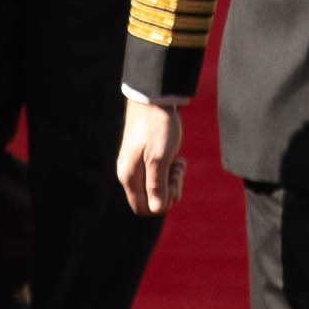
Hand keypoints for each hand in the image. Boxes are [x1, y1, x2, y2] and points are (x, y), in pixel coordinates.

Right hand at [116, 92, 185, 216]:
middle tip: (177, 170)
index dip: (161, 204)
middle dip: (169, 191)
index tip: (172, 183)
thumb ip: (156, 186)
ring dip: (172, 181)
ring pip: (157, 188)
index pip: (143, 208)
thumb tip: (157, 209)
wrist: (154, 99)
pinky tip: (177, 158)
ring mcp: (137, 166)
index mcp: (129, 177)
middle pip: (151, 200)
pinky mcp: (144, 157)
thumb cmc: (157, 127)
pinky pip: (158, 176)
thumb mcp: (159, 159)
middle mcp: (130, 174)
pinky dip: (169, 171)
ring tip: (179, 162)